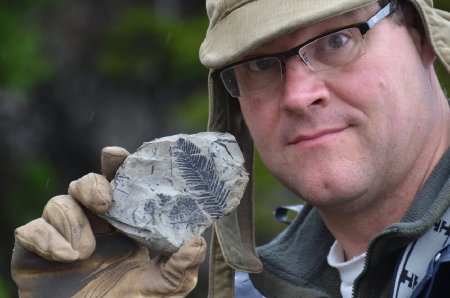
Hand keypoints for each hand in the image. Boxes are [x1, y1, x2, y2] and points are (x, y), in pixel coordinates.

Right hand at [11, 146, 205, 297]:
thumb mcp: (160, 290)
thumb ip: (180, 270)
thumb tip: (197, 243)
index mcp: (121, 224)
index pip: (118, 185)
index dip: (116, 166)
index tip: (117, 155)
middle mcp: (91, 224)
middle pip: (85, 184)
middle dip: (92, 185)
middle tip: (103, 202)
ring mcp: (61, 236)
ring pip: (58, 203)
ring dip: (73, 223)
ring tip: (85, 252)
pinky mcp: (33, 252)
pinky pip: (30, 230)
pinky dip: (47, 239)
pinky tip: (67, 257)